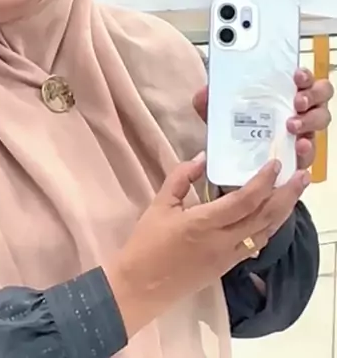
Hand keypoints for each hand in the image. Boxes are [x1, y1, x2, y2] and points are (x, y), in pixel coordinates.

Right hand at [105, 155, 308, 338]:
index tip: (275, 163)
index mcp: (204, 224)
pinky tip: (273, 216)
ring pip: (265, 232)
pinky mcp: (227, 267)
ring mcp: (228, 257)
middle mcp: (223, 242)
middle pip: (264, 217)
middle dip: (286, 195)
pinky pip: (256, 244)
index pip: (245, 201)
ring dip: (283, 211)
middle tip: (302, 175)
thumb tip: (203, 157)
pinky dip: (268, 228)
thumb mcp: (160, 204)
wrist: (141, 287)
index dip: (263, 181)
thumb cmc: (147, 243)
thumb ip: (182, 178)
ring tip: (294, 192)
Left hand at [193, 68, 332, 169]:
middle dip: (313, 93)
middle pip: (320, 93)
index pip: (301, 76)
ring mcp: (302, 132)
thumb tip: (203, 93)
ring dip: (310, 119)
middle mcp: (296, 109)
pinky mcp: (299, 157)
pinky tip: (299, 146)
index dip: (303, 73)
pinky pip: (311, 152)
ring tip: (292, 125)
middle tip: (297, 100)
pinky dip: (307, 149)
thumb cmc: (233, 134)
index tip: (296, 74)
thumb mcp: (219, 116)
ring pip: (320, 119)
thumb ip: (209, 104)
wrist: (234, 171)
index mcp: (279, 92)